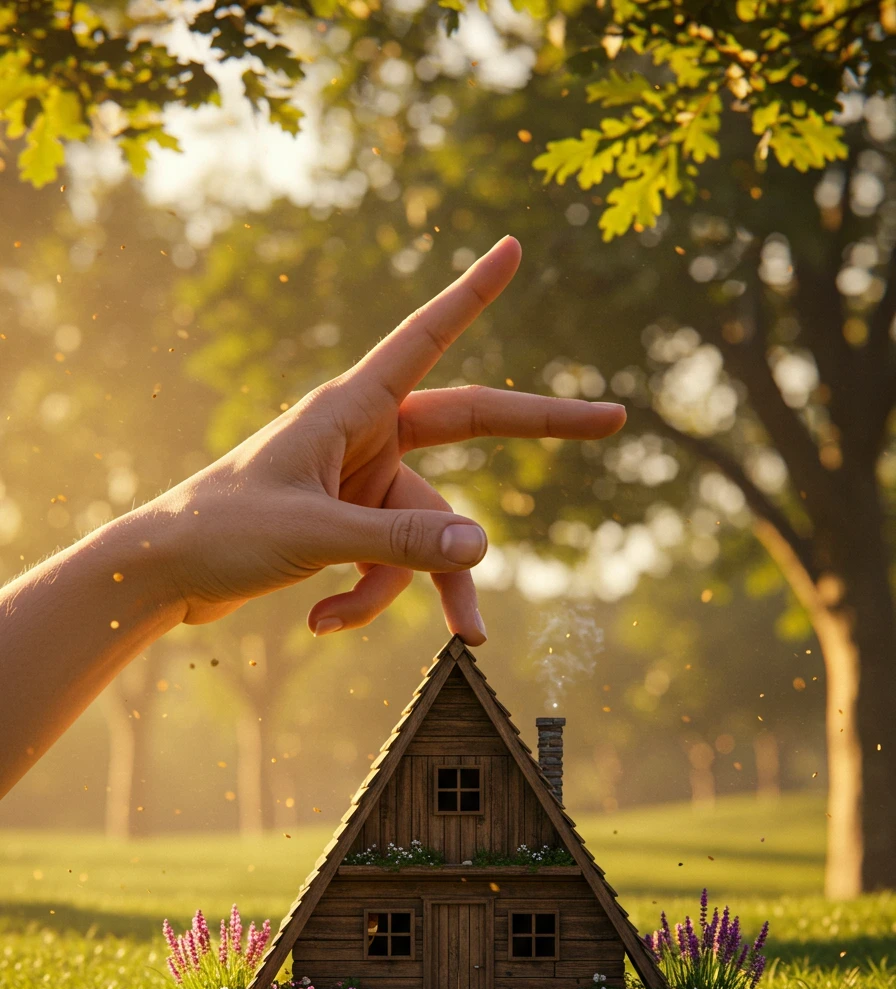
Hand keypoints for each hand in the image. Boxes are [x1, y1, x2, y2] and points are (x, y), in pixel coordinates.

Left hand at [152, 236, 624, 643]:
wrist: (164, 576)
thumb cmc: (220, 532)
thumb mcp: (314, 536)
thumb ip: (398, 545)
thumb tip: (484, 551)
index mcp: (350, 408)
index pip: (426, 338)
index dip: (473, 295)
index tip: (512, 249)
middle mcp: (365, 437)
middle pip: (469, 427)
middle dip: (539, 429)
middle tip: (613, 419)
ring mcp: (362, 484)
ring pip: (424, 534)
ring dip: (401, 588)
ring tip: (382, 630)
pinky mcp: (351, 528)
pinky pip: (387, 567)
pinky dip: (361, 601)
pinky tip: (318, 622)